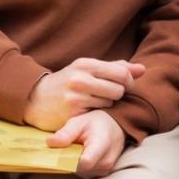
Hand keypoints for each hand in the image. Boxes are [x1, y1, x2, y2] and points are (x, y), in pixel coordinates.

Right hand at [25, 58, 145, 130]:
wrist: (35, 98)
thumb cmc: (67, 81)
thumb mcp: (87, 69)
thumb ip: (116, 68)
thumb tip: (142, 69)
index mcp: (86, 64)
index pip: (122, 73)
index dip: (128, 81)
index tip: (124, 85)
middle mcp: (80, 79)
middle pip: (119, 90)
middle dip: (118, 93)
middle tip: (108, 94)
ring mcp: (75, 97)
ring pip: (110, 103)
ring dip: (107, 104)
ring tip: (94, 100)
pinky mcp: (73, 114)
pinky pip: (98, 114)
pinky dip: (96, 112)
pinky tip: (86, 109)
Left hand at [47, 109, 126, 178]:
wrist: (116, 126)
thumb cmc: (97, 122)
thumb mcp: (80, 121)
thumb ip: (66, 133)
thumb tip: (49, 143)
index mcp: (101, 145)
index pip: (85, 162)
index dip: (68, 160)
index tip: (61, 152)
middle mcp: (106, 161)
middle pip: (79, 169)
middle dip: (69, 160)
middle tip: (68, 147)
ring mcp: (105, 169)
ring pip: (81, 172)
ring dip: (74, 163)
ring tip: (77, 149)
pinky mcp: (103, 173)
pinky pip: (86, 173)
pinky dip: (80, 166)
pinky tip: (81, 154)